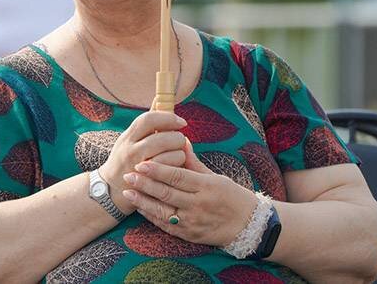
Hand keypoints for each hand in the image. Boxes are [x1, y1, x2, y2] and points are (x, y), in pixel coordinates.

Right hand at [97, 110, 189, 214]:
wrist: (110, 190)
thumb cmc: (125, 160)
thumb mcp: (130, 139)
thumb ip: (146, 122)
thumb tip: (159, 98)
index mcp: (128, 135)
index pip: (148, 119)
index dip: (168, 117)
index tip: (180, 121)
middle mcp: (131, 149)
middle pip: (163, 136)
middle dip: (177, 137)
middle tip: (179, 141)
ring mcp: (139, 166)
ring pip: (171, 153)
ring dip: (179, 153)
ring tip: (176, 156)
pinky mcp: (149, 181)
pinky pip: (172, 169)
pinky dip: (178, 166)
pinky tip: (174, 168)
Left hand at [121, 141, 257, 246]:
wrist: (248, 226)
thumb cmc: (232, 197)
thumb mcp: (216, 177)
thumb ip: (194, 162)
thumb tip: (180, 141)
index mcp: (207, 186)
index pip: (178, 176)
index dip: (158, 170)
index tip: (142, 163)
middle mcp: (199, 205)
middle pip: (167, 193)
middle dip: (145, 184)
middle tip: (128, 174)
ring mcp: (193, 222)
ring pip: (163, 211)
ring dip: (143, 201)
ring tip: (127, 191)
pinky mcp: (189, 235)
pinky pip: (166, 226)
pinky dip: (151, 216)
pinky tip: (140, 207)